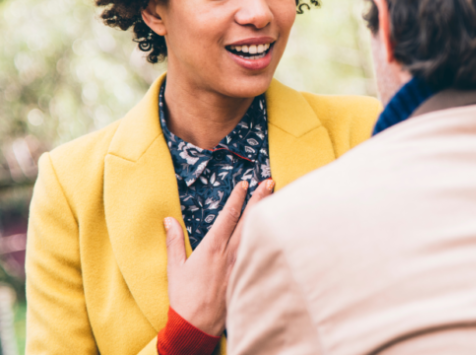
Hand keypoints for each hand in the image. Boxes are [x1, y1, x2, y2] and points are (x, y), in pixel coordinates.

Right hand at [164, 178, 273, 335]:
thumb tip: (168, 220)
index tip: (244, 183)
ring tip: (276, 198)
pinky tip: (277, 230)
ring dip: (267, 214)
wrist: (196, 326)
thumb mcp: (175, 267)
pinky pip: (262, 252)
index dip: (237, 197)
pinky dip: (270, 237)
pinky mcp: (248, 276)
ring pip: (258, 233)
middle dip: (260, 198)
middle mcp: (230, 253)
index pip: (228, 215)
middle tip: (269, 181)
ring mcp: (242, 264)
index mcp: (212, 247)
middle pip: (249, 219)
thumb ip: (174, 241)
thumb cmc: (184, 298)